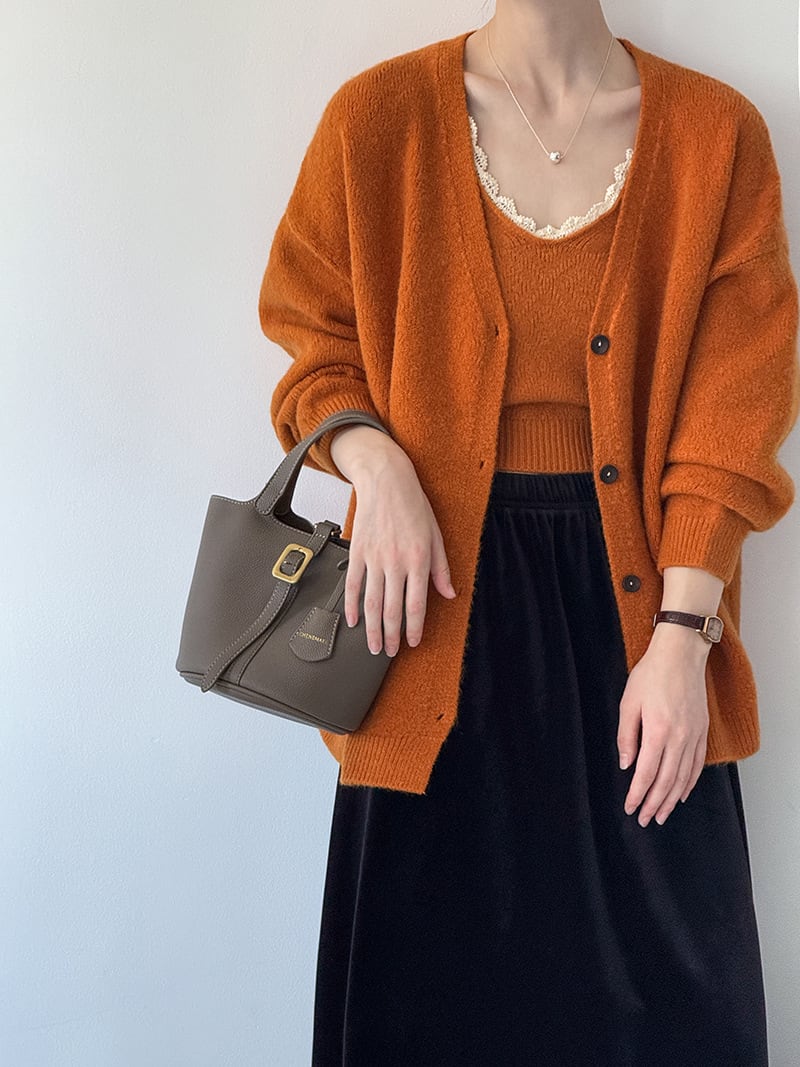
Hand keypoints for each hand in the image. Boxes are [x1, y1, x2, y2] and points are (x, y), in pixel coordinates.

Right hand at [333, 431, 457, 655]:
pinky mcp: (358, 551)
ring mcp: (374, 558)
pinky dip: (352, 605)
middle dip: (391, 635)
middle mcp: (396, 562)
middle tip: (388, 652)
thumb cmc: (414, 504)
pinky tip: (353, 620)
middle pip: (392, 609)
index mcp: (419, 560)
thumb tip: (450, 594)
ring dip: (372, 628)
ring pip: (372, 602)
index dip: (414, 627)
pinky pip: (354, 584)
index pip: (416, 603)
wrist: (386, 479)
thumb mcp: (436, 535)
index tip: (412, 642)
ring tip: (372, 645)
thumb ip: (441, 568)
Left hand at [616, 625, 709, 825]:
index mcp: (658, 731)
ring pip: (684, 777)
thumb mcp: (628, 702)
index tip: (630, 809)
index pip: (647, 773)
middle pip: (667, 781)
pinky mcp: (702, 731)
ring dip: (672, 799)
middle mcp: (679, 737)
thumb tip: (627, 765)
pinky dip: (690, 782)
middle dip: (655, 804)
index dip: (638, 795)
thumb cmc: (650, 675)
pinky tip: (682, 794)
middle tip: (645, 820)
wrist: (680, 655)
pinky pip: (697, 764)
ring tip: (662, 815)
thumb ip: (627, 736)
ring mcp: (694, 735)